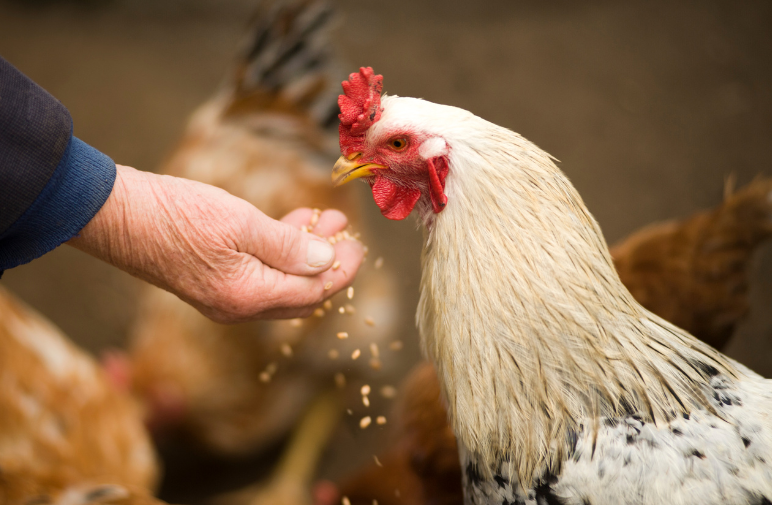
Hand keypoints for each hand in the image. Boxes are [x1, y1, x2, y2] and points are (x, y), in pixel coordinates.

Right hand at [68, 165, 363, 322]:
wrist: (116, 216)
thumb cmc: (176, 215)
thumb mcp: (240, 224)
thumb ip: (289, 246)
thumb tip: (328, 261)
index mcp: (248, 297)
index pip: (313, 293)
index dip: (341, 271)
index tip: (358, 245)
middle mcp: (238, 307)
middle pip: (301, 295)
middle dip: (328, 265)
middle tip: (345, 234)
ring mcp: (224, 297)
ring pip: (282, 283)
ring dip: (306, 254)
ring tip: (325, 220)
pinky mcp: (214, 282)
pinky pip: (260, 275)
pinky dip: (280, 253)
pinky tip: (291, 225)